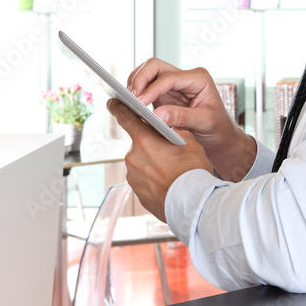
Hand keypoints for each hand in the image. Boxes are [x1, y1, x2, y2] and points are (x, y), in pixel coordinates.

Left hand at [108, 99, 213, 221]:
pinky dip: (153, 177)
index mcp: (145, 141)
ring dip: (153, 162)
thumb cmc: (192, 171)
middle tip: (169, 152)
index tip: (113, 102)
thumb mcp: (189, 142)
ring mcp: (133, 176)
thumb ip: (173, 130)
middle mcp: (133, 157)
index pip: (126, 118)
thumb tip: (166, 126)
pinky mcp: (136, 191)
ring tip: (173, 170)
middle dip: (151, 145)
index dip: (119, 108)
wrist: (192, 203)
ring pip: (142, 162)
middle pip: (139, 143)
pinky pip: (144, 178)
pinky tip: (168, 181)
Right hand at [124, 58, 253, 179]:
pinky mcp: (164, 95)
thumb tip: (157, 115)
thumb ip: (182, 117)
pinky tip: (130, 105)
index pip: (169, 78)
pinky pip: (145, 88)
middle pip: (154, 66)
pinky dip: (136, 93)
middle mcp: (185, 77)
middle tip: (130, 98)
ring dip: (135, 84)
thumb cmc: (218, 128)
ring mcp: (173, 85)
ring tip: (127, 102)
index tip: (140, 104)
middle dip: (139, 79)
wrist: (221, 136)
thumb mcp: (205, 122)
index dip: (152, 89)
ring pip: (147, 74)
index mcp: (198, 78)